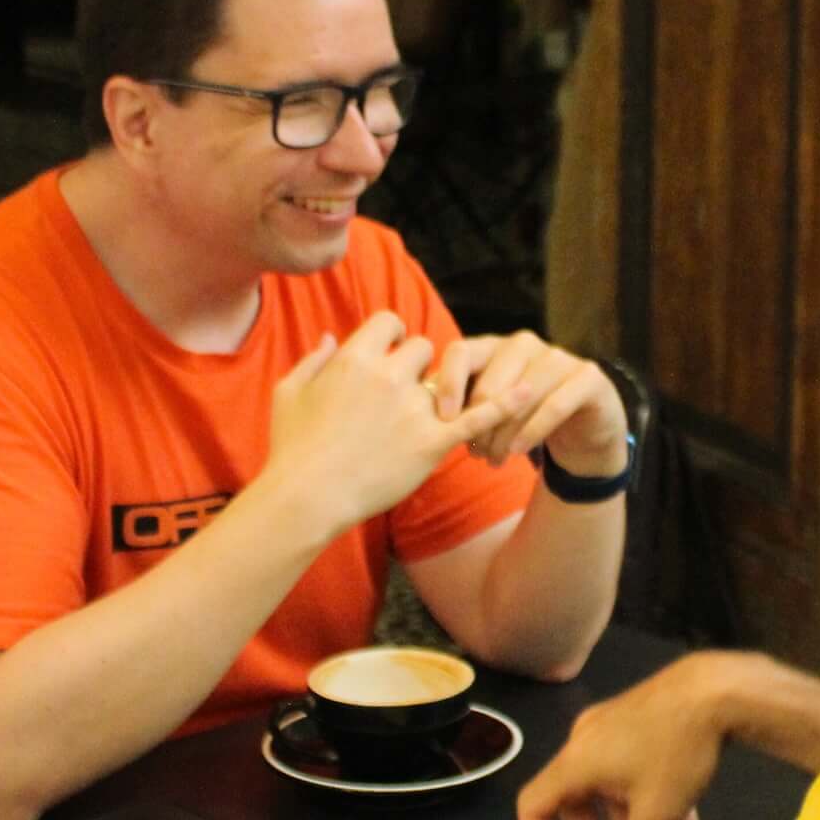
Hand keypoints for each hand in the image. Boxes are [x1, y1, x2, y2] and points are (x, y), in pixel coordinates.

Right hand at [265, 312, 508, 529]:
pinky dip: (504, 404)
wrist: (306, 497)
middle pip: (423, 348)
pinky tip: (530, 392)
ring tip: (436, 409)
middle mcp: (386, 376)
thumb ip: (314, 359)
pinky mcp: (431, 443)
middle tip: (407, 394)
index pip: (390, 322)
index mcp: (353, 359)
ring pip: (446, 380)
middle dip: (418, 366)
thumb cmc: (291, 448)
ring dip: (443, 391)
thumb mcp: (289, 393)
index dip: (393, 337)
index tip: (389, 358)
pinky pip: (476, 416)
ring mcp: (412, 409)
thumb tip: (332, 337)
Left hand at [428, 330, 629, 475]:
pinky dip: (532, 431)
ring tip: (493, 460)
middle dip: (478, 423)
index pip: (461, 352)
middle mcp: (524, 344)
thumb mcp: (487, 409)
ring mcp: (559, 357)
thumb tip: (419, 413)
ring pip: (520, 396)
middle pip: (490, 380)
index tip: (443, 421)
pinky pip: (555, 404)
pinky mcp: (587, 377)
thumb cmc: (523, 418)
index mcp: (494, 346)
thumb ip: (460, 404)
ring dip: (503, 434)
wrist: (583, 427)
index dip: (448, 385)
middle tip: (473, 453)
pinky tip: (518, 452)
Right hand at [515, 656, 732, 819]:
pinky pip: (642, 775)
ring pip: (617, 792)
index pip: (534, 805)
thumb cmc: (676, 750)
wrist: (721, 688)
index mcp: (576, 761)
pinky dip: (658, 809)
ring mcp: (620, 730)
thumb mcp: (655, 814)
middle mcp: (589, 743)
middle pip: (578, 803)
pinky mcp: (650, 724)